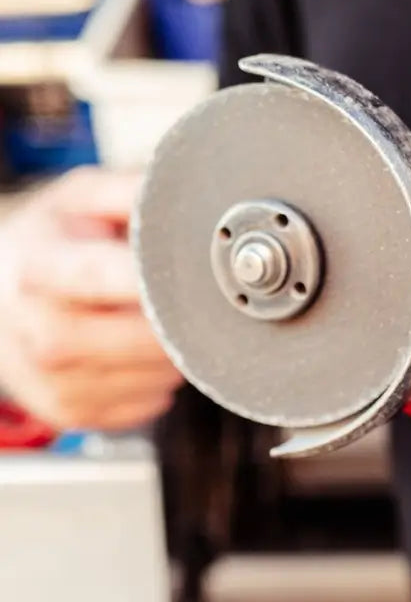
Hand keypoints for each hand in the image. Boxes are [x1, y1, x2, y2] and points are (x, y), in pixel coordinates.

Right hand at [0, 167, 182, 430]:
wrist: (0, 289)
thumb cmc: (55, 240)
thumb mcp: (83, 199)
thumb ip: (133, 191)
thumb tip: (189, 193)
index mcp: (39, 264)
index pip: (104, 276)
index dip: (159, 279)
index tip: (199, 276)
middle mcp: (36, 325)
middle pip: (134, 340)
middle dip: (176, 325)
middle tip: (190, 306)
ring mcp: (45, 376)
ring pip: (148, 380)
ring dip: (173, 357)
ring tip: (162, 325)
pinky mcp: (64, 409)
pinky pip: (141, 407)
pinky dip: (158, 384)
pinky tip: (144, 356)